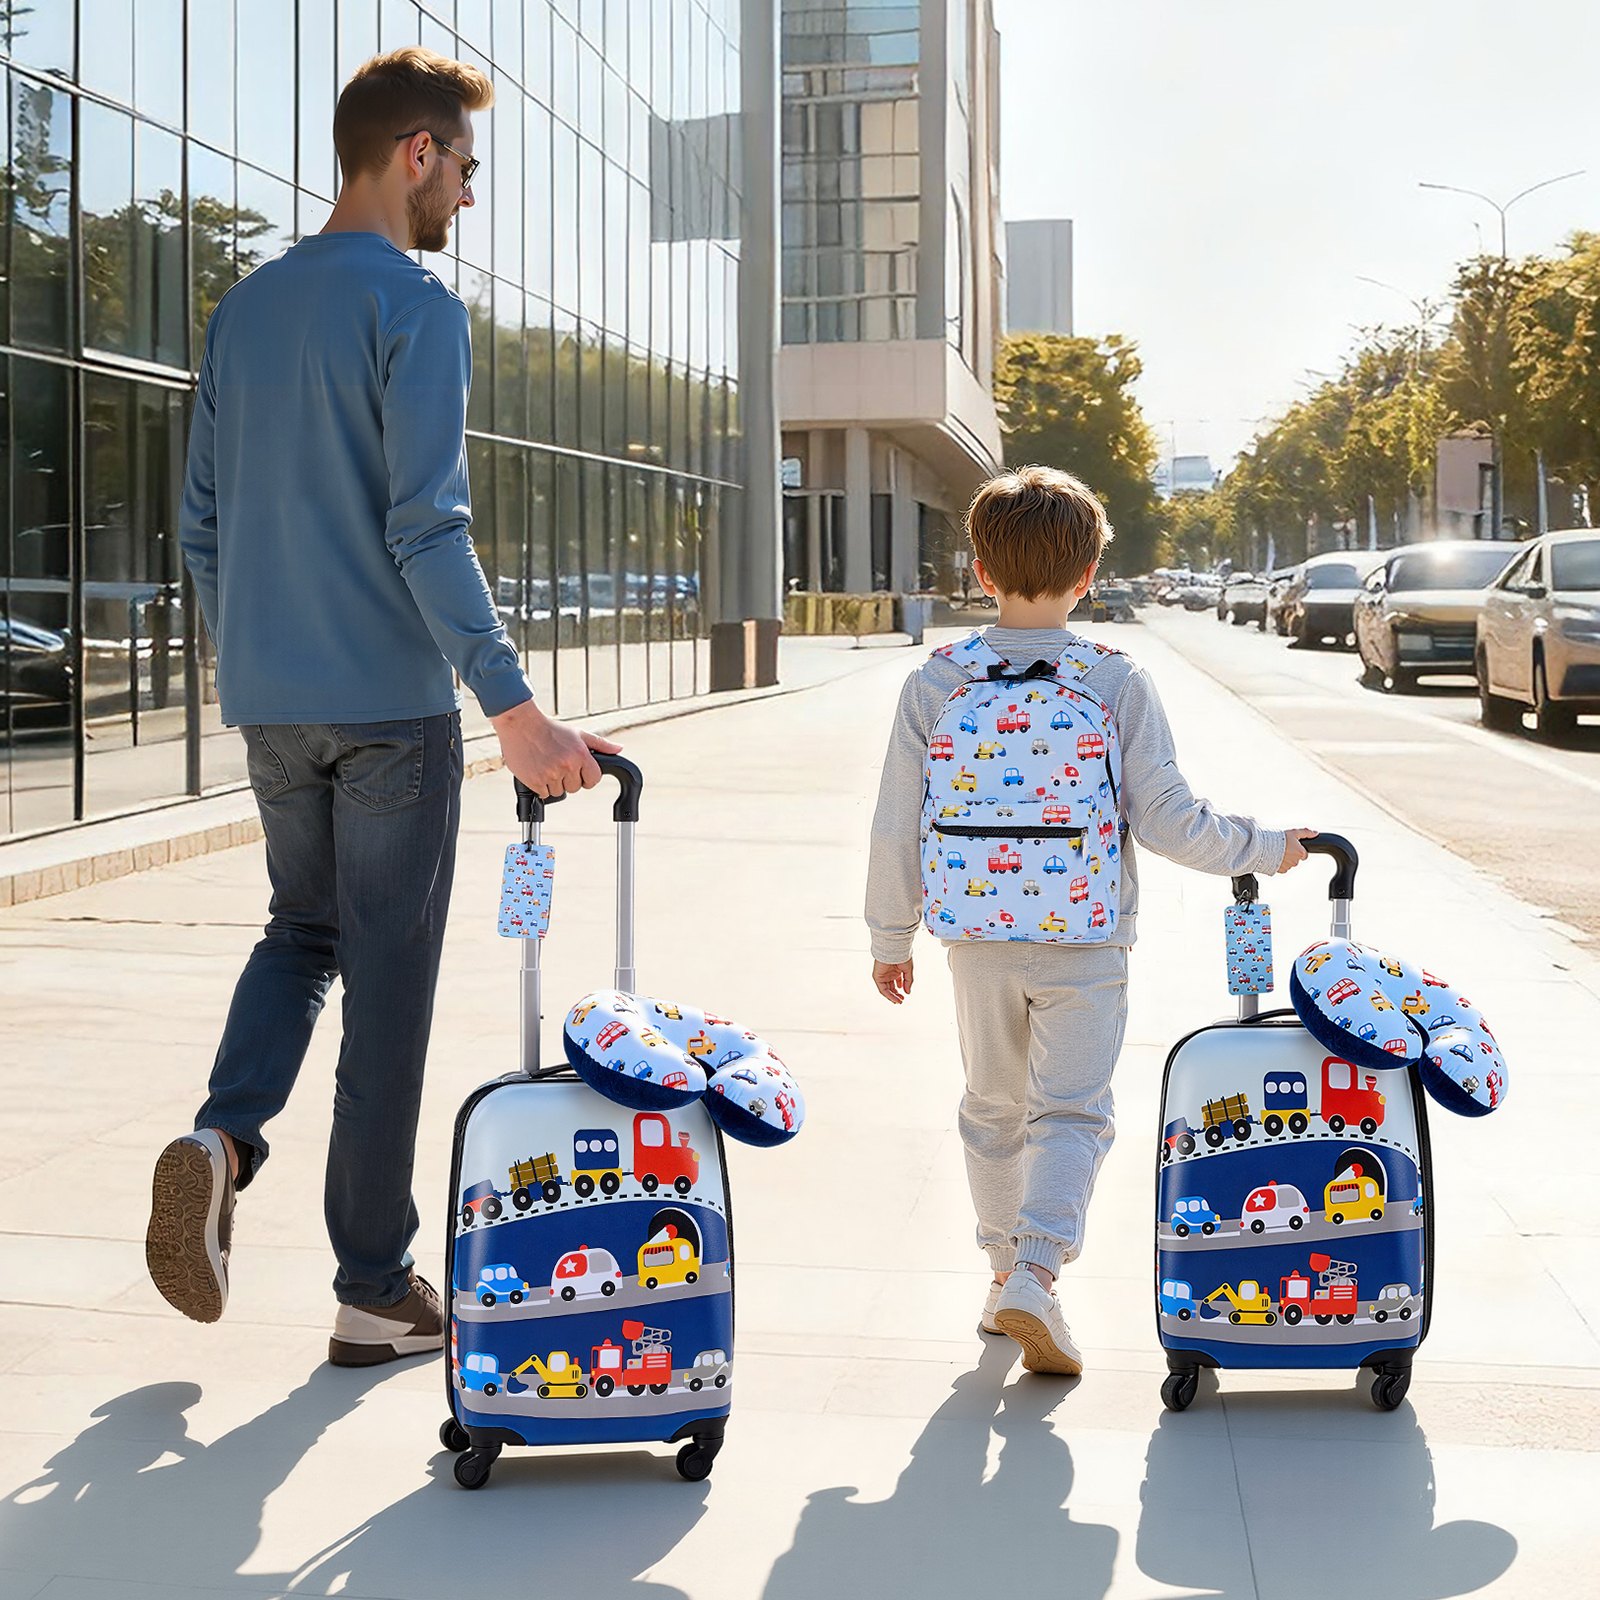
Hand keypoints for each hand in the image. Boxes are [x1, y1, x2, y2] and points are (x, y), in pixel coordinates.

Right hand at [490, 699, 622, 797]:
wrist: (520, 724)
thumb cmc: (550, 729)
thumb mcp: (578, 733)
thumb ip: (600, 744)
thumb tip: (619, 749)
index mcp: (581, 754)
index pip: (593, 779)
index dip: (586, 777)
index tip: (578, 771)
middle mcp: (567, 765)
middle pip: (575, 788)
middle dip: (568, 779)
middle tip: (557, 763)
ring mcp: (551, 774)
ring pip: (559, 792)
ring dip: (553, 783)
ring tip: (546, 764)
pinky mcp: (535, 781)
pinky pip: (544, 794)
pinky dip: (540, 786)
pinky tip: (537, 770)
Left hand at [873, 959, 913, 1004]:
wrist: (894, 949)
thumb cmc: (901, 956)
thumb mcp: (908, 971)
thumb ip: (908, 982)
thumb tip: (908, 992)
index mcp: (896, 970)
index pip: (897, 982)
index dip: (902, 989)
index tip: (905, 995)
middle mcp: (889, 973)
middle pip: (891, 987)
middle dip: (896, 995)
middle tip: (901, 1000)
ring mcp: (883, 975)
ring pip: (886, 990)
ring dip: (892, 997)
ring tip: (898, 1001)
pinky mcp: (877, 976)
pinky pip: (882, 989)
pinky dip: (888, 995)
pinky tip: (894, 998)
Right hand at [1279, 828, 1317, 871]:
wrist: (1264, 848)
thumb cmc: (1278, 840)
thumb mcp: (1294, 832)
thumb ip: (1306, 832)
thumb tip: (1315, 833)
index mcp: (1300, 853)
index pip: (1304, 854)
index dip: (1299, 850)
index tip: (1293, 847)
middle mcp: (1296, 861)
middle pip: (1296, 859)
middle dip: (1292, 855)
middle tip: (1284, 848)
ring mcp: (1288, 867)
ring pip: (1289, 864)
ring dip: (1285, 859)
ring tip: (1278, 852)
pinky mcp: (1280, 871)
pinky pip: (1282, 868)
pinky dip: (1279, 864)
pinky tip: (1275, 858)